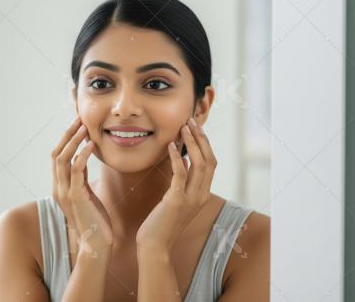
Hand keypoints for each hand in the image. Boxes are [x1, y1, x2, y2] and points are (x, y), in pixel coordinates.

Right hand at [52, 116, 113, 257]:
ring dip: (73, 141)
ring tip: (83, 127)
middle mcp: (58, 187)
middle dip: (67, 134)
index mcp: (60, 186)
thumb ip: (81, 179)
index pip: (58, 156)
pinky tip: (90, 145)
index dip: (66, 138)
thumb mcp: (86, 195)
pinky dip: (82, 156)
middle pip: (57, 153)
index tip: (77, 124)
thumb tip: (83, 162)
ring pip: (62, 159)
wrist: (96, 245)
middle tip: (79, 118)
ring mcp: (64, 192)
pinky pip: (75, 171)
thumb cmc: (95, 221)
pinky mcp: (75, 197)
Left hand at [135, 118, 217, 252]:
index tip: (195, 127)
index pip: (211, 163)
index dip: (205, 144)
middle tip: (190, 121)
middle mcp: (201, 195)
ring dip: (192, 143)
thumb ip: (182, 184)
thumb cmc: (161, 222)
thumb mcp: (176, 200)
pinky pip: (180, 174)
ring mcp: (191, 199)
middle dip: (201, 138)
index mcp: (202, 194)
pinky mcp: (177, 201)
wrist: (155, 245)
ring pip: (199, 164)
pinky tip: (170, 146)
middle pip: (209, 160)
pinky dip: (178, 158)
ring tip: (183, 128)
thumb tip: (182, 164)